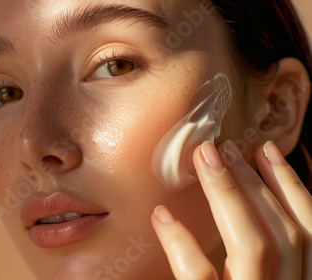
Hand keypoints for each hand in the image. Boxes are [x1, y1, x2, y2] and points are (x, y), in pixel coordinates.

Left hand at [151, 140, 311, 278]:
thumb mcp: (252, 275)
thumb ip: (258, 254)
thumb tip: (244, 199)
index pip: (309, 233)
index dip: (291, 187)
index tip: (267, 150)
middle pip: (284, 235)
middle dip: (256, 184)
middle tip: (227, 148)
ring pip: (252, 246)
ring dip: (229, 195)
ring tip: (203, 160)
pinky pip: (198, 273)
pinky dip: (180, 241)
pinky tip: (161, 215)